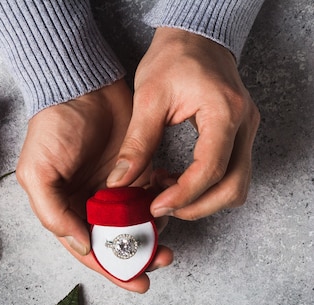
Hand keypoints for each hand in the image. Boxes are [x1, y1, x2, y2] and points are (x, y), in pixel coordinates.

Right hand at [16, 80, 172, 292]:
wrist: (82, 85)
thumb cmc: (53, 128)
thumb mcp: (37, 173)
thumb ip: (54, 213)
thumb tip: (83, 246)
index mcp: (66, 210)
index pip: (89, 249)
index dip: (112, 269)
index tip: (138, 281)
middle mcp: (90, 204)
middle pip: (118, 241)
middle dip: (140, 255)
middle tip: (162, 259)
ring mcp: (114, 188)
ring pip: (138, 223)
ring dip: (154, 233)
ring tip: (169, 235)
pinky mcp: (136, 170)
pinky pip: (152, 196)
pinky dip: (162, 205)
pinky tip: (171, 206)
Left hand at [107, 27, 259, 219]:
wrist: (193, 39)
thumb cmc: (173, 59)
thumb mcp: (148, 98)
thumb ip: (136, 143)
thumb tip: (119, 182)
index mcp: (224, 112)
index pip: (211, 169)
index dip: (184, 195)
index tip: (156, 206)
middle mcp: (243, 125)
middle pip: (233, 187)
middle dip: (196, 206)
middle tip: (160, 206)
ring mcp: (245, 132)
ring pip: (235, 186)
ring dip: (202, 200)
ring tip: (164, 190)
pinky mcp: (238, 136)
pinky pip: (229, 174)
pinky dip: (204, 187)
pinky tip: (173, 179)